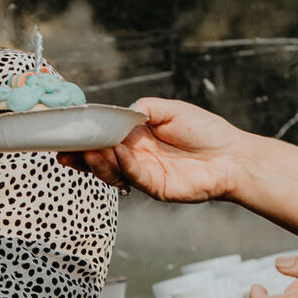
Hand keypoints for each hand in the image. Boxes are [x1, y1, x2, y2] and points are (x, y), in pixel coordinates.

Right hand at [60, 98, 248, 202]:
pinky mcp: (155, 188)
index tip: (65, 136)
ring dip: (99, 162)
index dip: (84, 138)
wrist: (232, 156)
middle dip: (82, 155)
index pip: (103, 138)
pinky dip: (125, 165)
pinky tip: (120, 153)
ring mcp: (143, 174)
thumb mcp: (168, 109)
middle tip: (66, 151)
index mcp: (135, 137)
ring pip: (113, 171)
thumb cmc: (204, 130)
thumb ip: (141, 108)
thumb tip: (119, 116)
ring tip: (91, 151)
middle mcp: (135, 156)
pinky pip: (135, 176)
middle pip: (101, 158)